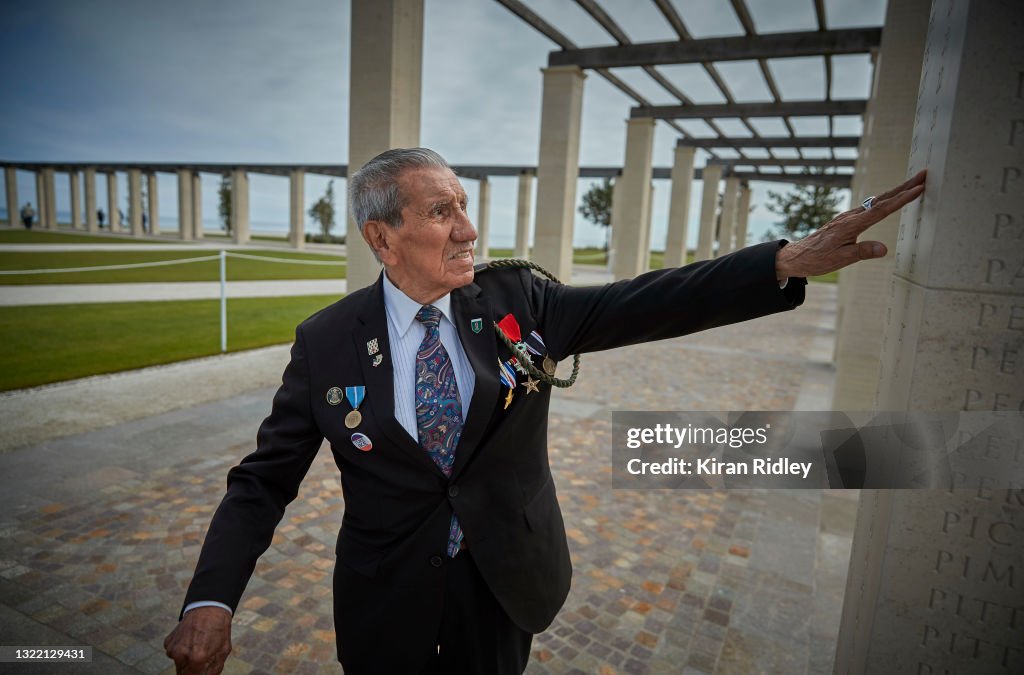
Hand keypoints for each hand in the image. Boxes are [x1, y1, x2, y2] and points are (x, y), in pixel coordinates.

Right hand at [164, 606, 232, 674]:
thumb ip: (213, 670)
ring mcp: (172, 648)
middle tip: (201, 660)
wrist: (208, 607)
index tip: (202, 671)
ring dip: (186, 661)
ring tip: (197, 647)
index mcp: (197, 658)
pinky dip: (181, 651)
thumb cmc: (218, 629)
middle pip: (183, 674)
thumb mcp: (223, 651)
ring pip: (178, 664)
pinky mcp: (168, 643)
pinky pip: (173, 654)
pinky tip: (190, 640)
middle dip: (192, 671)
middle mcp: (181, 655)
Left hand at [774, 170, 925, 279]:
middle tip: (923, 175)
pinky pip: (869, 207)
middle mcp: (850, 217)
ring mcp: (848, 217)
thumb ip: (862, 253)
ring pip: (876, 201)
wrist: (797, 256)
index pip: (882, 210)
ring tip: (914, 184)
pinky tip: (890, 199)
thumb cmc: (817, 259)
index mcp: (851, 225)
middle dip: (904, 187)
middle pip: (882, 199)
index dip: (902, 199)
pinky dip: (884, 200)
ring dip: (896, 192)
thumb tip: (884, 249)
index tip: (919, 188)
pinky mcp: (846, 220)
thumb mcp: (840, 260)